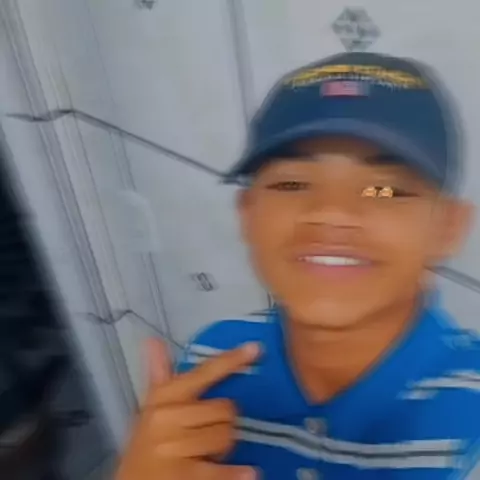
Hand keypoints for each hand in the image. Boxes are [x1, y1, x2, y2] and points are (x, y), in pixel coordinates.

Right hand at [116, 338, 259, 479]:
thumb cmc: (145, 444)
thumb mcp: (151, 408)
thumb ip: (158, 375)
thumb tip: (152, 339)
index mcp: (165, 397)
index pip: (204, 373)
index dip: (231, 360)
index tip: (255, 348)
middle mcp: (168, 417)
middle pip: (225, 410)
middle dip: (223, 424)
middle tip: (206, 434)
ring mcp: (174, 447)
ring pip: (226, 437)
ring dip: (223, 449)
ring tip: (205, 453)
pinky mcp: (183, 475)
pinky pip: (221, 471)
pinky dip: (236, 474)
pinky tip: (248, 473)